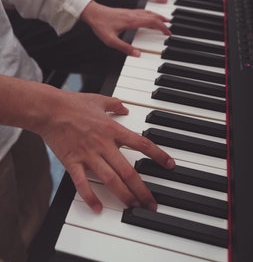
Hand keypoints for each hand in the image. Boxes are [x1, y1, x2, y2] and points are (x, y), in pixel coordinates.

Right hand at [41, 91, 174, 212]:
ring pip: (111, 180)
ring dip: (124, 196)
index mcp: (112, 129)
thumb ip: (115, 104)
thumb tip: (125, 107)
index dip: (159, 155)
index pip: (142, 144)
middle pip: (129, 171)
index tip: (169, 165)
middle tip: (151, 203)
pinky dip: (90, 197)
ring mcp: (88, 155)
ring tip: (133, 208)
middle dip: (142, 189)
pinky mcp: (72, 162)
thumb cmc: (72, 103)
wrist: (49, 109)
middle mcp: (103, 144)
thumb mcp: (99, 99)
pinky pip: (83, 184)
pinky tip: (98, 208)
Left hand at [81, 0, 170, 55]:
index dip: (162, 27)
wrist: (92, 12)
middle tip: (170, 27)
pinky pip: (143, 11)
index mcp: (131, 20)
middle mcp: (132, 14)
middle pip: (153, 16)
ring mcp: (130, 12)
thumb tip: (137, 55)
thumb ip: (125, 48)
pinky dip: (151, 14)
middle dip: (163, 21)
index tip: (168, 33)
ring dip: (158, 16)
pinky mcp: (127, 11)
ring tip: (165, 20)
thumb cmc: (100, 25)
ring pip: (148, 12)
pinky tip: (150, 16)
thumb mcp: (110, 40)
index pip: (152, 22)